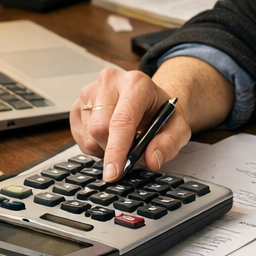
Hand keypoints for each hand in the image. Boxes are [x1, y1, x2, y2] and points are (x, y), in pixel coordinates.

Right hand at [71, 67, 191, 180]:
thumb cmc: (161, 112)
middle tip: (130, 149)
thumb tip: (152, 160)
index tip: (114, 173)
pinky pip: (79, 137)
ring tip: (121, 139)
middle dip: (113, 150)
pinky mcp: (78, 104)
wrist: (151, 99)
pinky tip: (108, 137)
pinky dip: (93, 145)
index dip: (117, 150)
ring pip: (88, 135)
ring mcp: (90, 91)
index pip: (122, 121)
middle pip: (99, 129)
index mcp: (136, 84)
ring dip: (103, 148)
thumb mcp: (178, 127)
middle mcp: (110, 82)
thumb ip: (169, 144)